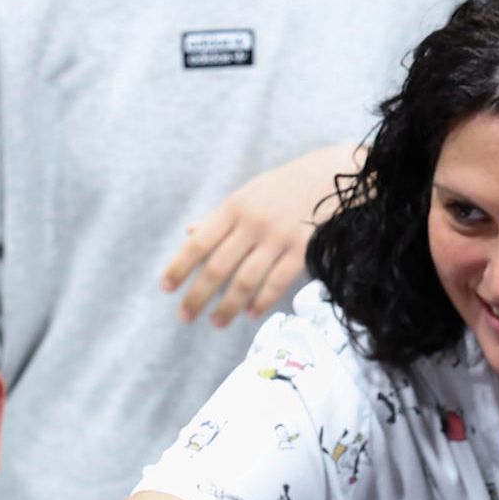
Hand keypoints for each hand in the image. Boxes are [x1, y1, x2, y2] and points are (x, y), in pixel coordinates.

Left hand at [160, 142, 359, 326]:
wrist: (331, 176)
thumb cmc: (283, 188)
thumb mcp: (247, 194)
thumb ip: (219, 217)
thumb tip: (189, 234)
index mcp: (234, 207)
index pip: (199, 242)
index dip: (180, 267)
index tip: (166, 288)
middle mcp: (252, 223)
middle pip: (218, 267)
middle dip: (198, 296)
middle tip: (185, 316)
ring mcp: (278, 238)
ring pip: (245, 281)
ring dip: (228, 307)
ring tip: (216, 323)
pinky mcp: (301, 251)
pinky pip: (276, 283)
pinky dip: (261, 301)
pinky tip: (250, 314)